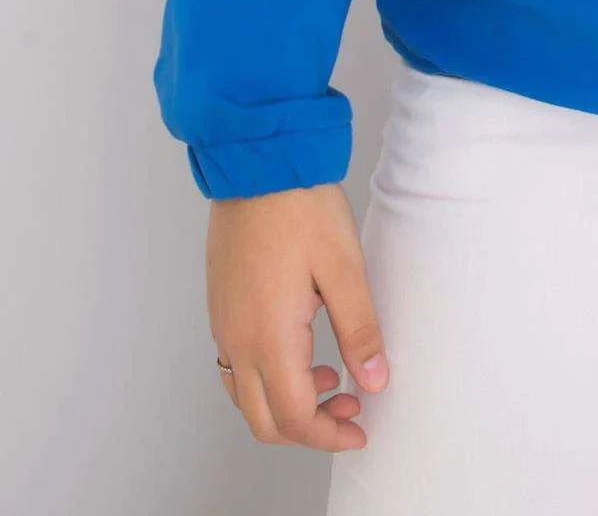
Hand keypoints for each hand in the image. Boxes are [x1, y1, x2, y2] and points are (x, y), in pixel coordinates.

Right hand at [206, 182, 387, 450]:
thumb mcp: (344, 268)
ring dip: (286, 405)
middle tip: (350, 409)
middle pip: (263, 421)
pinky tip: (302, 351)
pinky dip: (267, 379)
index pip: (293, 417)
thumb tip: (374, 381)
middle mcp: (236, 340)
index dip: (329, 435)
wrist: (258, 164)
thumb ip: (359, 331)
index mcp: (268, 337)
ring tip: (331, 377)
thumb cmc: (301, 208)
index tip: (360, 428)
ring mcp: (223, 324)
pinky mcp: (220, 307)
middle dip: (308, 430)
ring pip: (245, 397)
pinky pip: (236, 367)